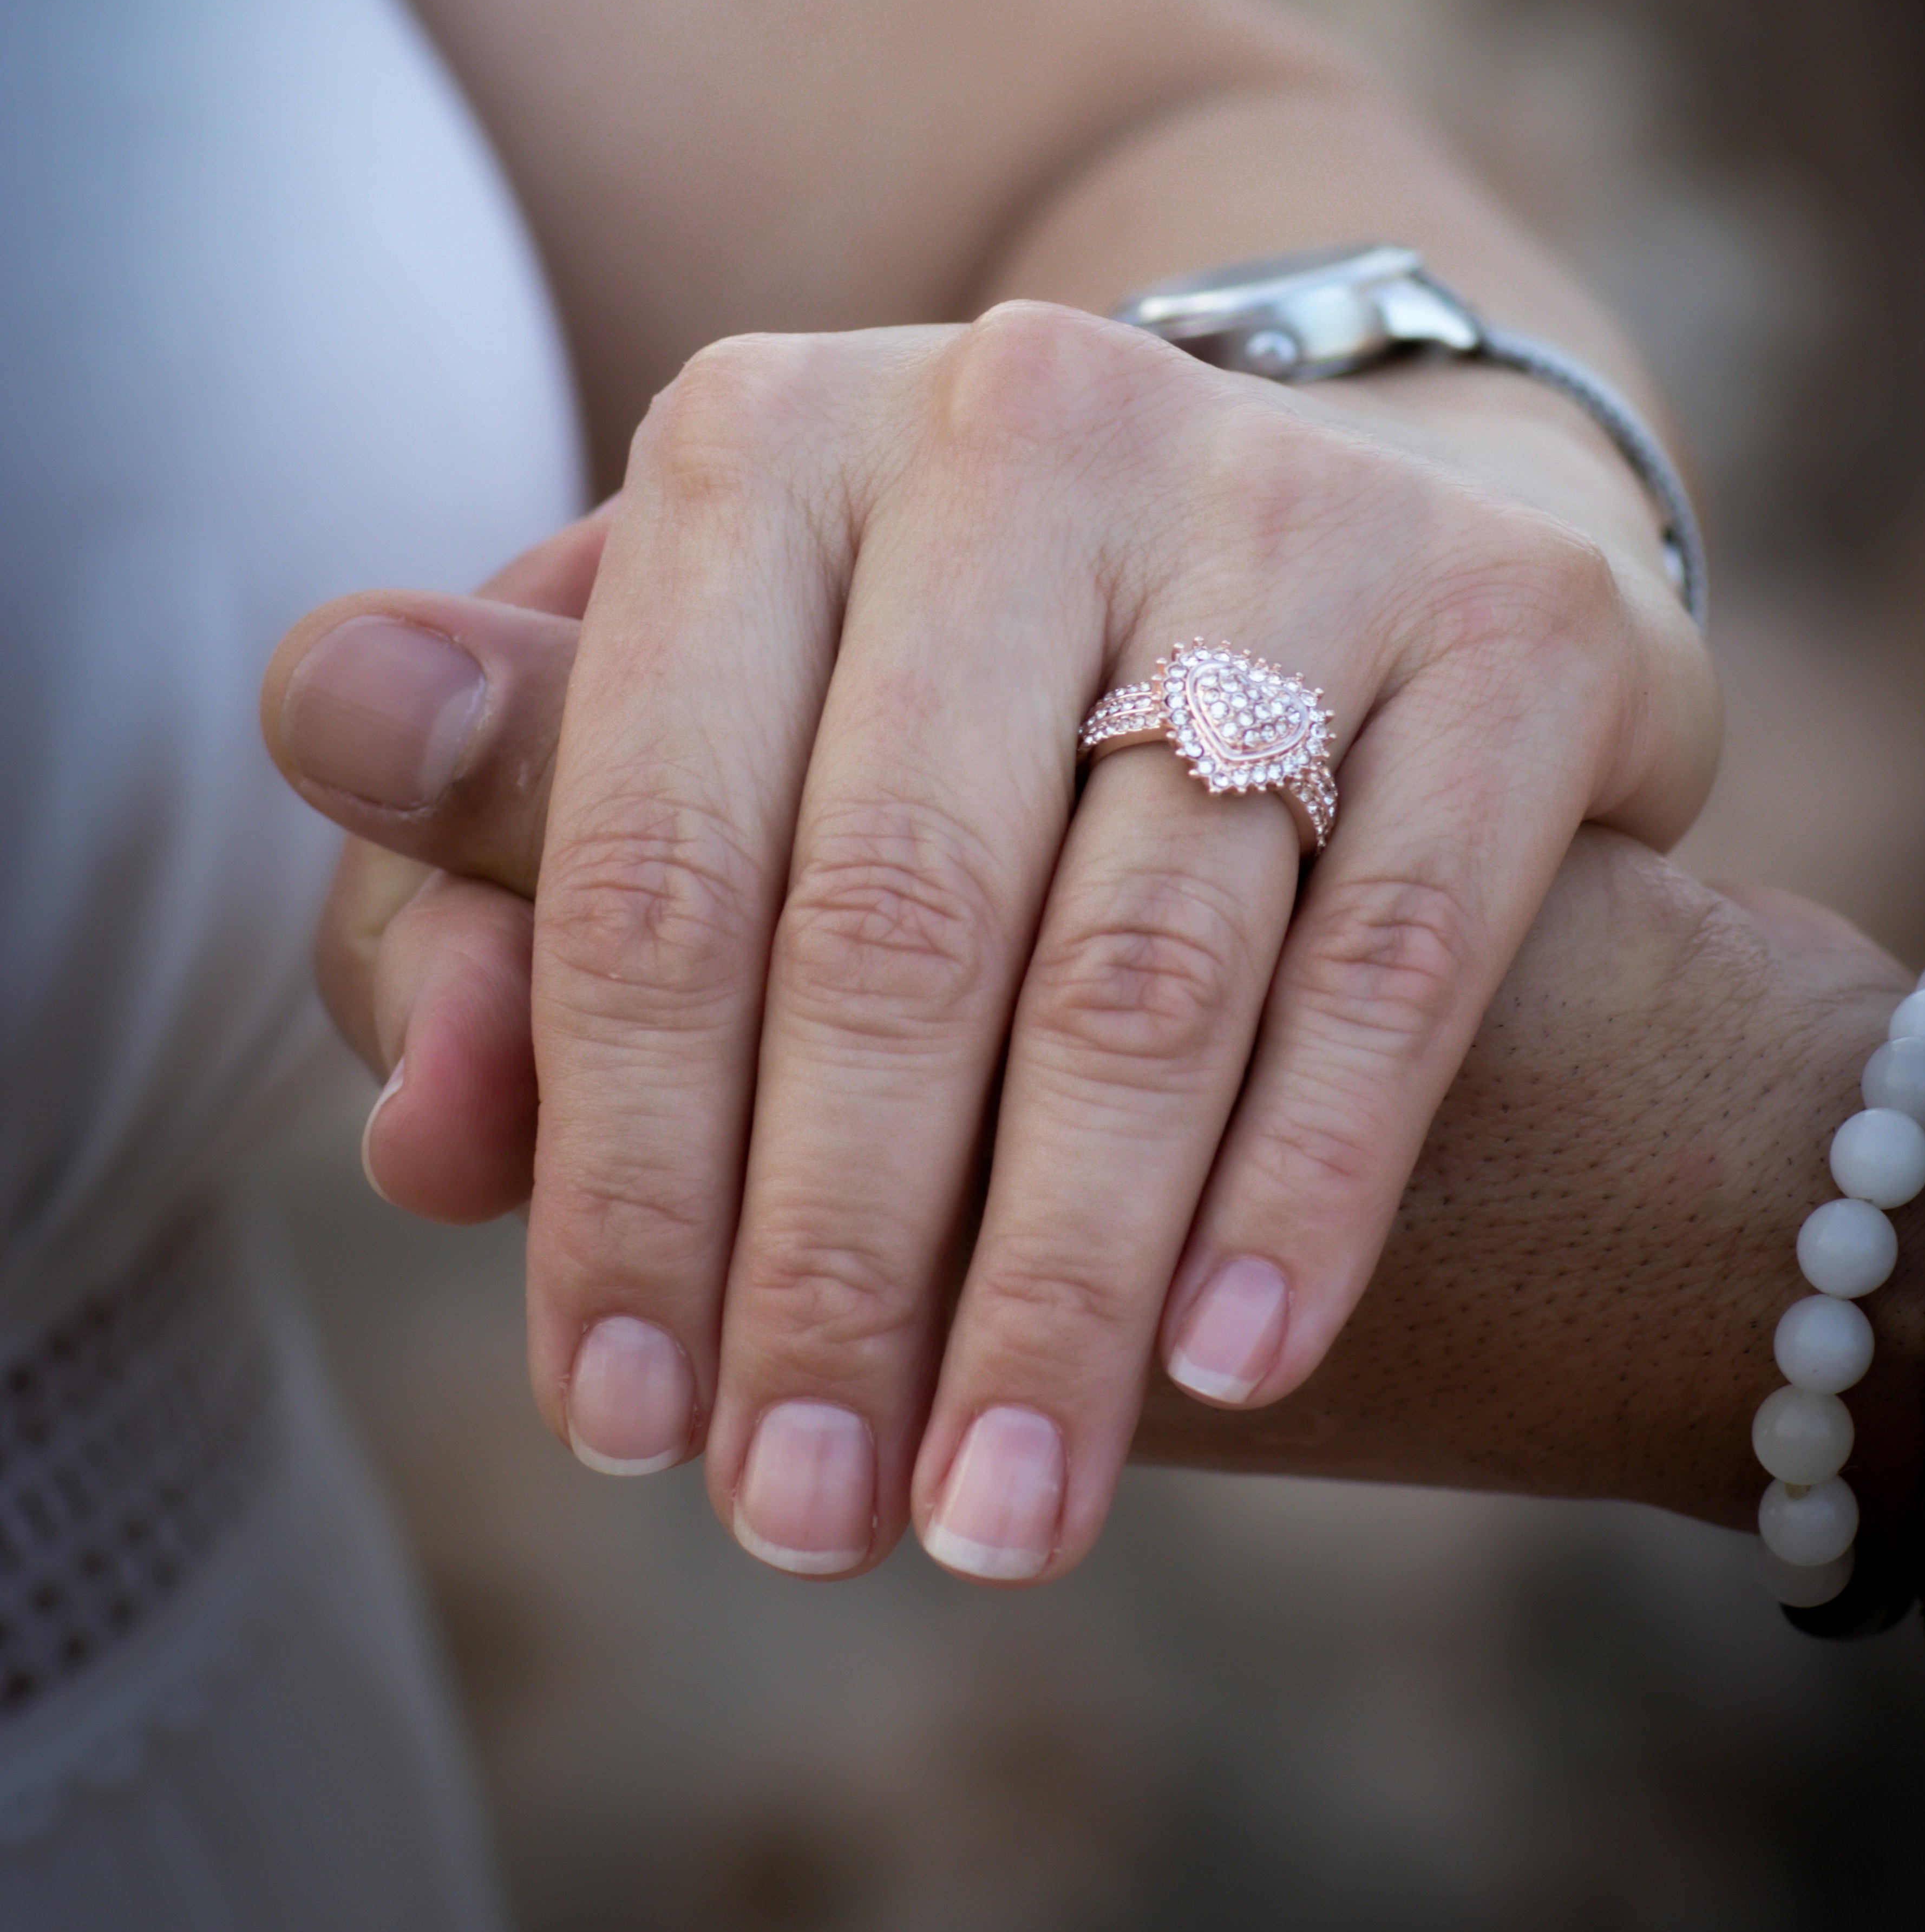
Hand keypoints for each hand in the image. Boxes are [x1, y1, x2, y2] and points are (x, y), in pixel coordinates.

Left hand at [265, 302, 1715, 1583]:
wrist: (1347, 574)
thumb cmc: (963, 727)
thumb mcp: (716, 770)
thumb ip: (522, 937)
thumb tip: (408, 1132)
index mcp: (765, 440)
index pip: (646, 857)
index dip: (614, 1167)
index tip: (609, 1417)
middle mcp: (1020, 414)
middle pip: (894, 919)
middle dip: (832, 1264)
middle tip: (798, 1517)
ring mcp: (1288, 498)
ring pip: (1139, 966)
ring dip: (1054, 1286)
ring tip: (995, 1516)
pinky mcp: (1509, 615)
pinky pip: (1393, 954)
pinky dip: (1300, 1182)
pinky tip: (1230, 1368)